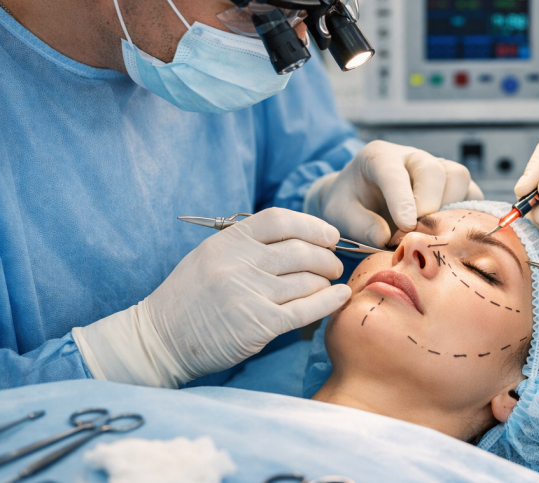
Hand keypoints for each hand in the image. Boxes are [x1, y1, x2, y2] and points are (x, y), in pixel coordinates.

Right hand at [73, 208, 351, 386]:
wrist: (160, 340)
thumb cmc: (189, 298)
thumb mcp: (211, 256)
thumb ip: (248, 244)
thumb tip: (299, 238)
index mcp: (228, 242)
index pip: (280, 220)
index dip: (312, 225)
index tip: (329, 235)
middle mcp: (239, 264)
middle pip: (300, 251)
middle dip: (326, 257)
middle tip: (333, 264)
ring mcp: (249, 294)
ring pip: (307, 281)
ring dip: (325, 281)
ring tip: (328, 283)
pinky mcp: (258, 324)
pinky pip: (306, 309)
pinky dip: (329, 301)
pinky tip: (340, 296)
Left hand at [305, 140, 483, 246]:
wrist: (359, 202)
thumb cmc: (350, 206)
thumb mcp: (341, 215)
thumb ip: (360, 226)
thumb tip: (387, 238)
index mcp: (378, 157)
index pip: (394, 171)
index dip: (402, 199)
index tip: (405, 226)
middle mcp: (411, 158)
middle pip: (434, 171)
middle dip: (428, 205)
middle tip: (414, 232)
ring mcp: (435, 169)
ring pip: (458, 178)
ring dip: (449, 208)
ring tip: (429, 232)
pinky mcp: (452, 186)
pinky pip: (472, 194)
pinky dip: (465, 213)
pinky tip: (448, 232)